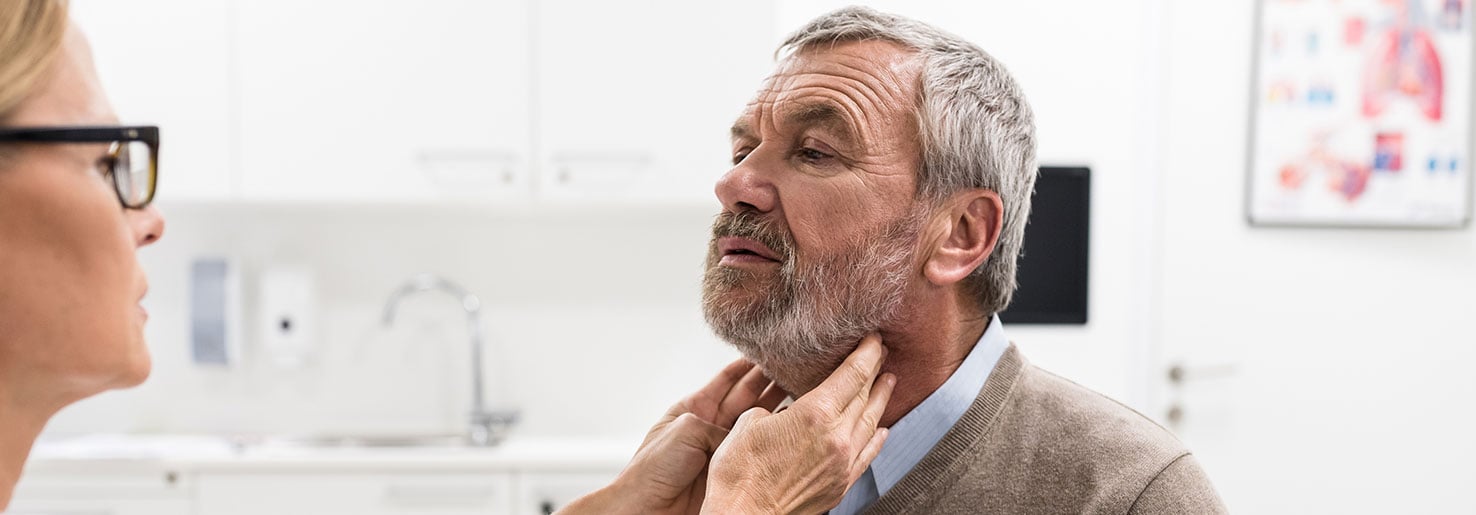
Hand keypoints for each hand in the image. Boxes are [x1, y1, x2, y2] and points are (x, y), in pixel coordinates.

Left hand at [562, 359, 786, 514]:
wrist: (648, 509)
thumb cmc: (653, 469)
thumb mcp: (686, 430)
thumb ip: (721, 425)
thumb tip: (748, 433)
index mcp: (694, 408)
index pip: (727, 380)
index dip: (747, 364)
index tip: (769, 351)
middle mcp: (712, 425)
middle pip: (747, 396)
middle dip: (770, 380)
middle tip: (794, 367)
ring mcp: (724, 447)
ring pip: (757, 419)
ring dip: (776, 403)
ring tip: (799, 388)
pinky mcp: (734, 469)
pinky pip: (758, 446)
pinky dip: (775, 433)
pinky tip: (790, 421)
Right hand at [701, 334, 895, 513]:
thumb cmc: (739, 472)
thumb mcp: (750, 424)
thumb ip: (777, 410)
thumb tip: (785, 411)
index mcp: (815, 414)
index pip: (851, 375)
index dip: (867, 353)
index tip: (875, 339)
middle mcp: (836, 437)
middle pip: (864, 396)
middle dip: (875, 371)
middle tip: (884, 353)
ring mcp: (842, 463)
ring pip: (870, 423)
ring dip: (881, 400)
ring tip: (889, 382)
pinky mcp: (841, 484)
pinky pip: (867, 454)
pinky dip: (877, 438)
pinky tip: (883, 430)